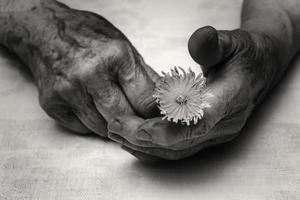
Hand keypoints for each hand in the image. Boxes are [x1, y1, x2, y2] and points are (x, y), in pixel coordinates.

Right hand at [0, 1, 158, 136]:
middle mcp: (91, 73)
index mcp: (116, 56)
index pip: (145, 99)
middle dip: (134, 123)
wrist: (45, 32)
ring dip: (112, 125)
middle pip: (124, 117)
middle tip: (138, 121)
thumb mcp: (123, 46)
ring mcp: (69, 90)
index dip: (154, 112)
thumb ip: (145, 75)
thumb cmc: (88, 37)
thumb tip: (164, 99)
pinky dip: (91, 123)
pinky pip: (81, 128)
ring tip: (113, 110)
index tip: (156, 117)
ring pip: (102, 128)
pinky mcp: (52, 103)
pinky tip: (92, 107)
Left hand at [107, 26, 282, 159]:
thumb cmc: (245, 56)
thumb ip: (215, 44)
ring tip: (118, 133)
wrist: (259, 71)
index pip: (197, 122)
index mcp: (230, 99)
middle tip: (115, 126)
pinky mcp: (207, 136)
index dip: (166, 129)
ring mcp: (216, 134)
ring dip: (145, 146)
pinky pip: (178, 150)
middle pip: (179, 141)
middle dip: (143, 137)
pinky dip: (155, 147)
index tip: (136, 127)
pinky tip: (136, 139)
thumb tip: (199, 39)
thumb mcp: (234, 42)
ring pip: (177, 151)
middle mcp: (223, 124)